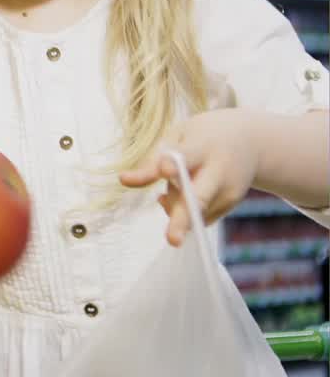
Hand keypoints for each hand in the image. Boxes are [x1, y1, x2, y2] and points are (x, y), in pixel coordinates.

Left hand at [120, 109, 260, 246]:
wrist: (251, 141)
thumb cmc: (203, 137)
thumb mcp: (178, 136)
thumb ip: (153, 159)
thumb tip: (124, 180)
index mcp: (203, 146)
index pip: (186, 157)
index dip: (174, 165)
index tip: (165, 171)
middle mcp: (220, 171)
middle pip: (199, 198)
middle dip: (183, 219)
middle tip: (172, 240)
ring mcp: (229, 192)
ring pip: (192, 211)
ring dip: (174, 204)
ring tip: (176, 181)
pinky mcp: (230, 205)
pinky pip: (197, 216)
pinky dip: (183, 208)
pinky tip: (186, 188)